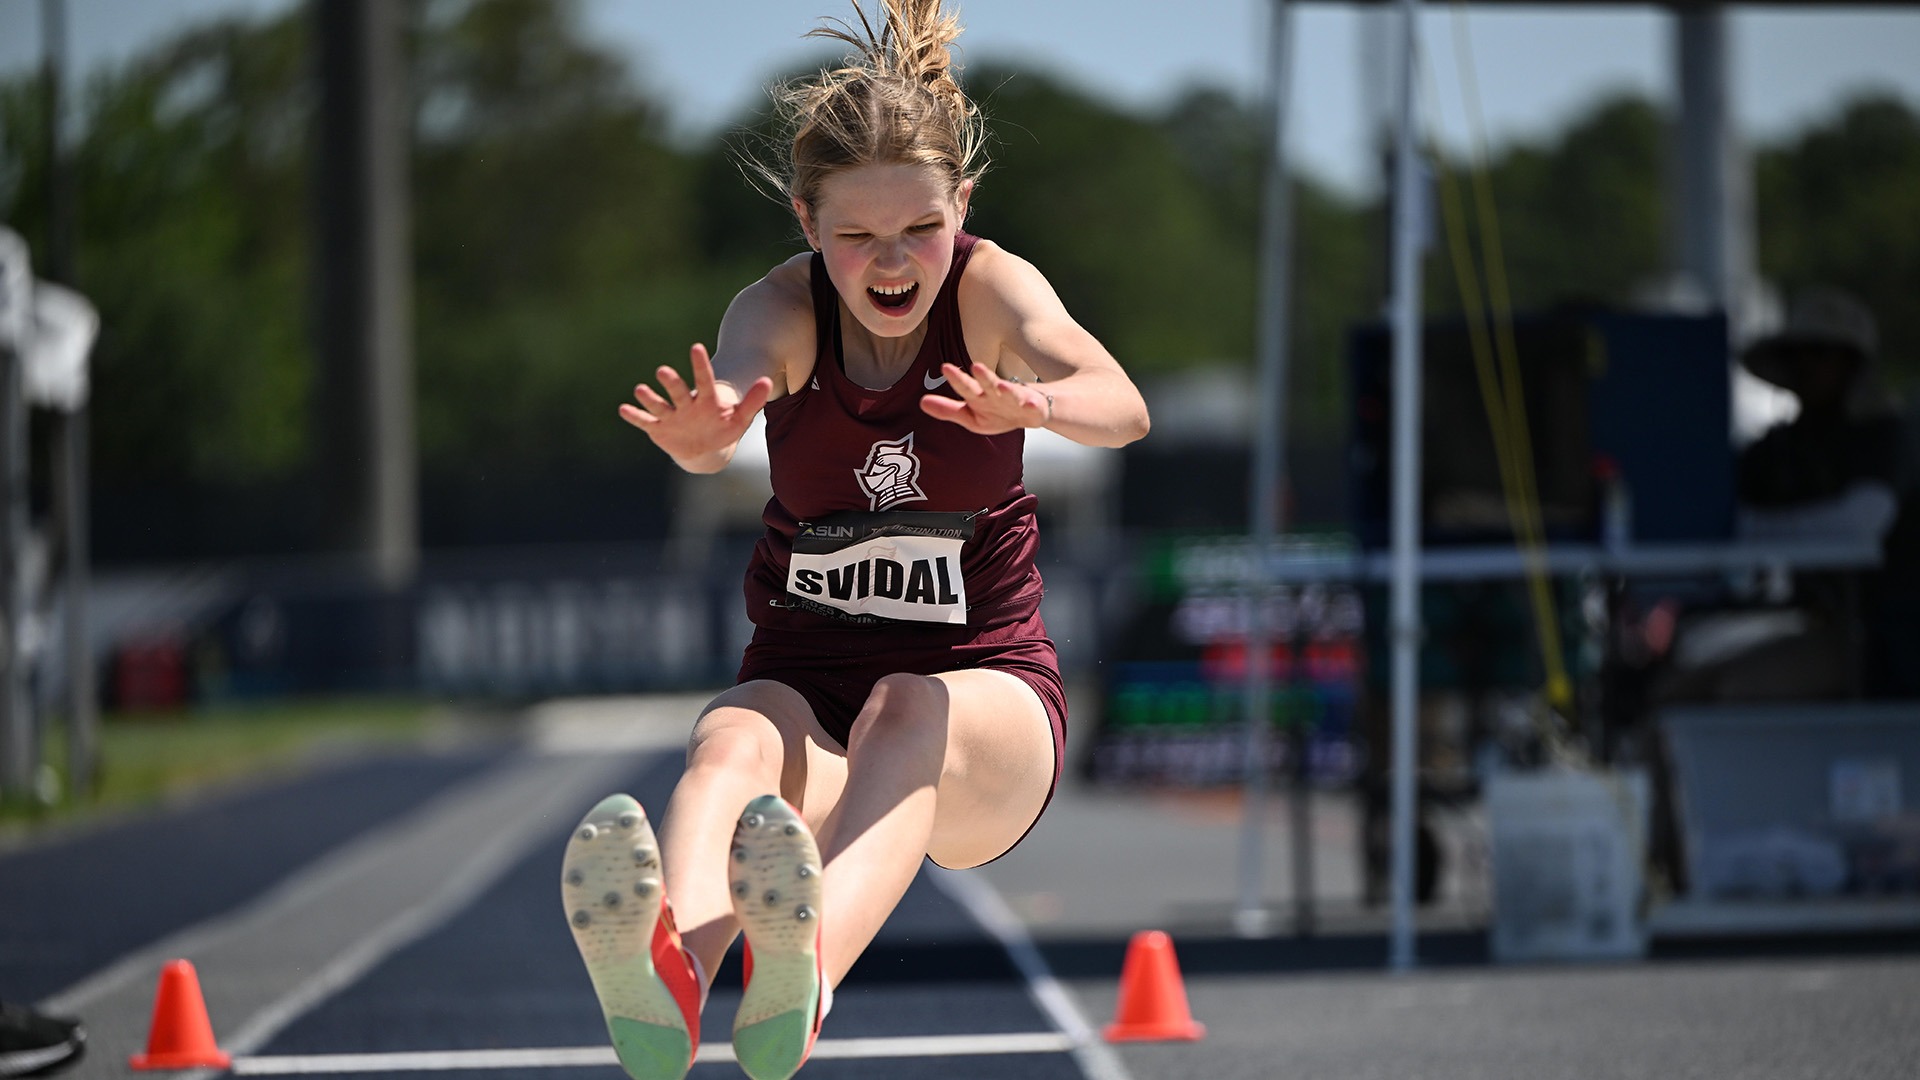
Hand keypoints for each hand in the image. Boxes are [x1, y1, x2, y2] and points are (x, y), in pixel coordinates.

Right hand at [618, 343, 772, 465]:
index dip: (701, 365)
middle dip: (671, 383)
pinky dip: (635, 416)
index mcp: (706, 400)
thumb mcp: (741, 418)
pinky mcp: (658, 428)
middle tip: (663, 371)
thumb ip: (752, 401)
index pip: (705, 380)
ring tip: (640, 389)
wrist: (705, 448)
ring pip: (660, 405)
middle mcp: (686, 404)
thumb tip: (767, 381)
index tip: (696, 347)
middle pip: (678, 391)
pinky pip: (645, 421)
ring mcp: (671, 415)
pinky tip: (623, 409)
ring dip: (650, 398)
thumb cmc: (723, 428)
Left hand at [919, 362, 1048, 434]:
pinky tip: (1029, 403)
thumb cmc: (998, 413)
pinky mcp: (1032, 406)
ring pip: (1010, 392)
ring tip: (1002, 384)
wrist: (1031, 412)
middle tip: (976, 366)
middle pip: (988, 384)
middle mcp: (996, 394)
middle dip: (983, 376)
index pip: (966, 386)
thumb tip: (921, 402)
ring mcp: (1015, 399)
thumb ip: (948, 410)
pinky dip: (1030, 404)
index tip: (945, 367)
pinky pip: (1031, 406)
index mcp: (980, 396)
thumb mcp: (971, 416)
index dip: (957, 378)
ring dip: (1006, 388)